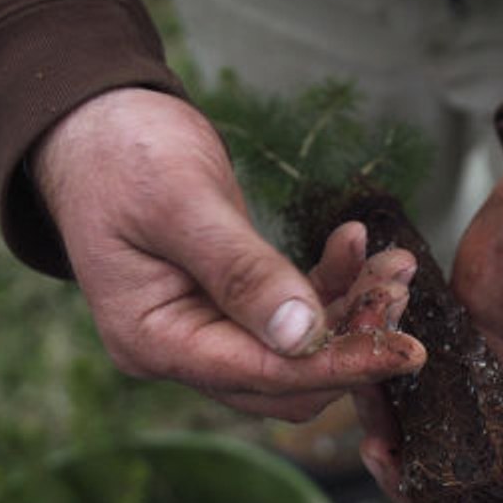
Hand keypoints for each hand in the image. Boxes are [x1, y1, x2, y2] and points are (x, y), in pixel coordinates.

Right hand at [33, 88, 424, 420]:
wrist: (95, 123)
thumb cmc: (122, 153)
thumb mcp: (182, 204)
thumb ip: (241, 271)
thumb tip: (302, 334)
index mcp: (154, 341)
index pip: (263, 376)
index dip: (340, 364)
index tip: (407, 351)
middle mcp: (179, 350)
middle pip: (288, 378)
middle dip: (353, 339)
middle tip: (399, 287)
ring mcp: (203, 330)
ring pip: (298, 349)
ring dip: (352, 311)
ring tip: (395, 265)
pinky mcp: (228, 305)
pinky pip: (293, 313)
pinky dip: (331, 285)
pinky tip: (355, 245)